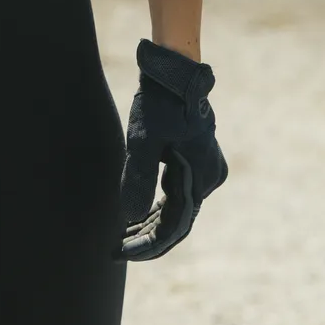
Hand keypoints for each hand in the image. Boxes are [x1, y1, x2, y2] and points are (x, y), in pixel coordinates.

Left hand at [114, 38, 226, 261]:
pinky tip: (137, 218)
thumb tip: (130, 218)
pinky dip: (158, 207)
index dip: (148, 245)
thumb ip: (138, 178)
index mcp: (199, 176)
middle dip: (146, 238)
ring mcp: (206, 170)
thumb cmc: (158, 103)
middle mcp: (208, 178)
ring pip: (177, 209)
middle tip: (116, 250)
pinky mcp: (197, 162)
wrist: (174, 71)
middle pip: (177, 220)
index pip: (174, 225)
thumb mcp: (143, 140)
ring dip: (150, 224)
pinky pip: (178, 194)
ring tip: (122, 238)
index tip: (121, 253)